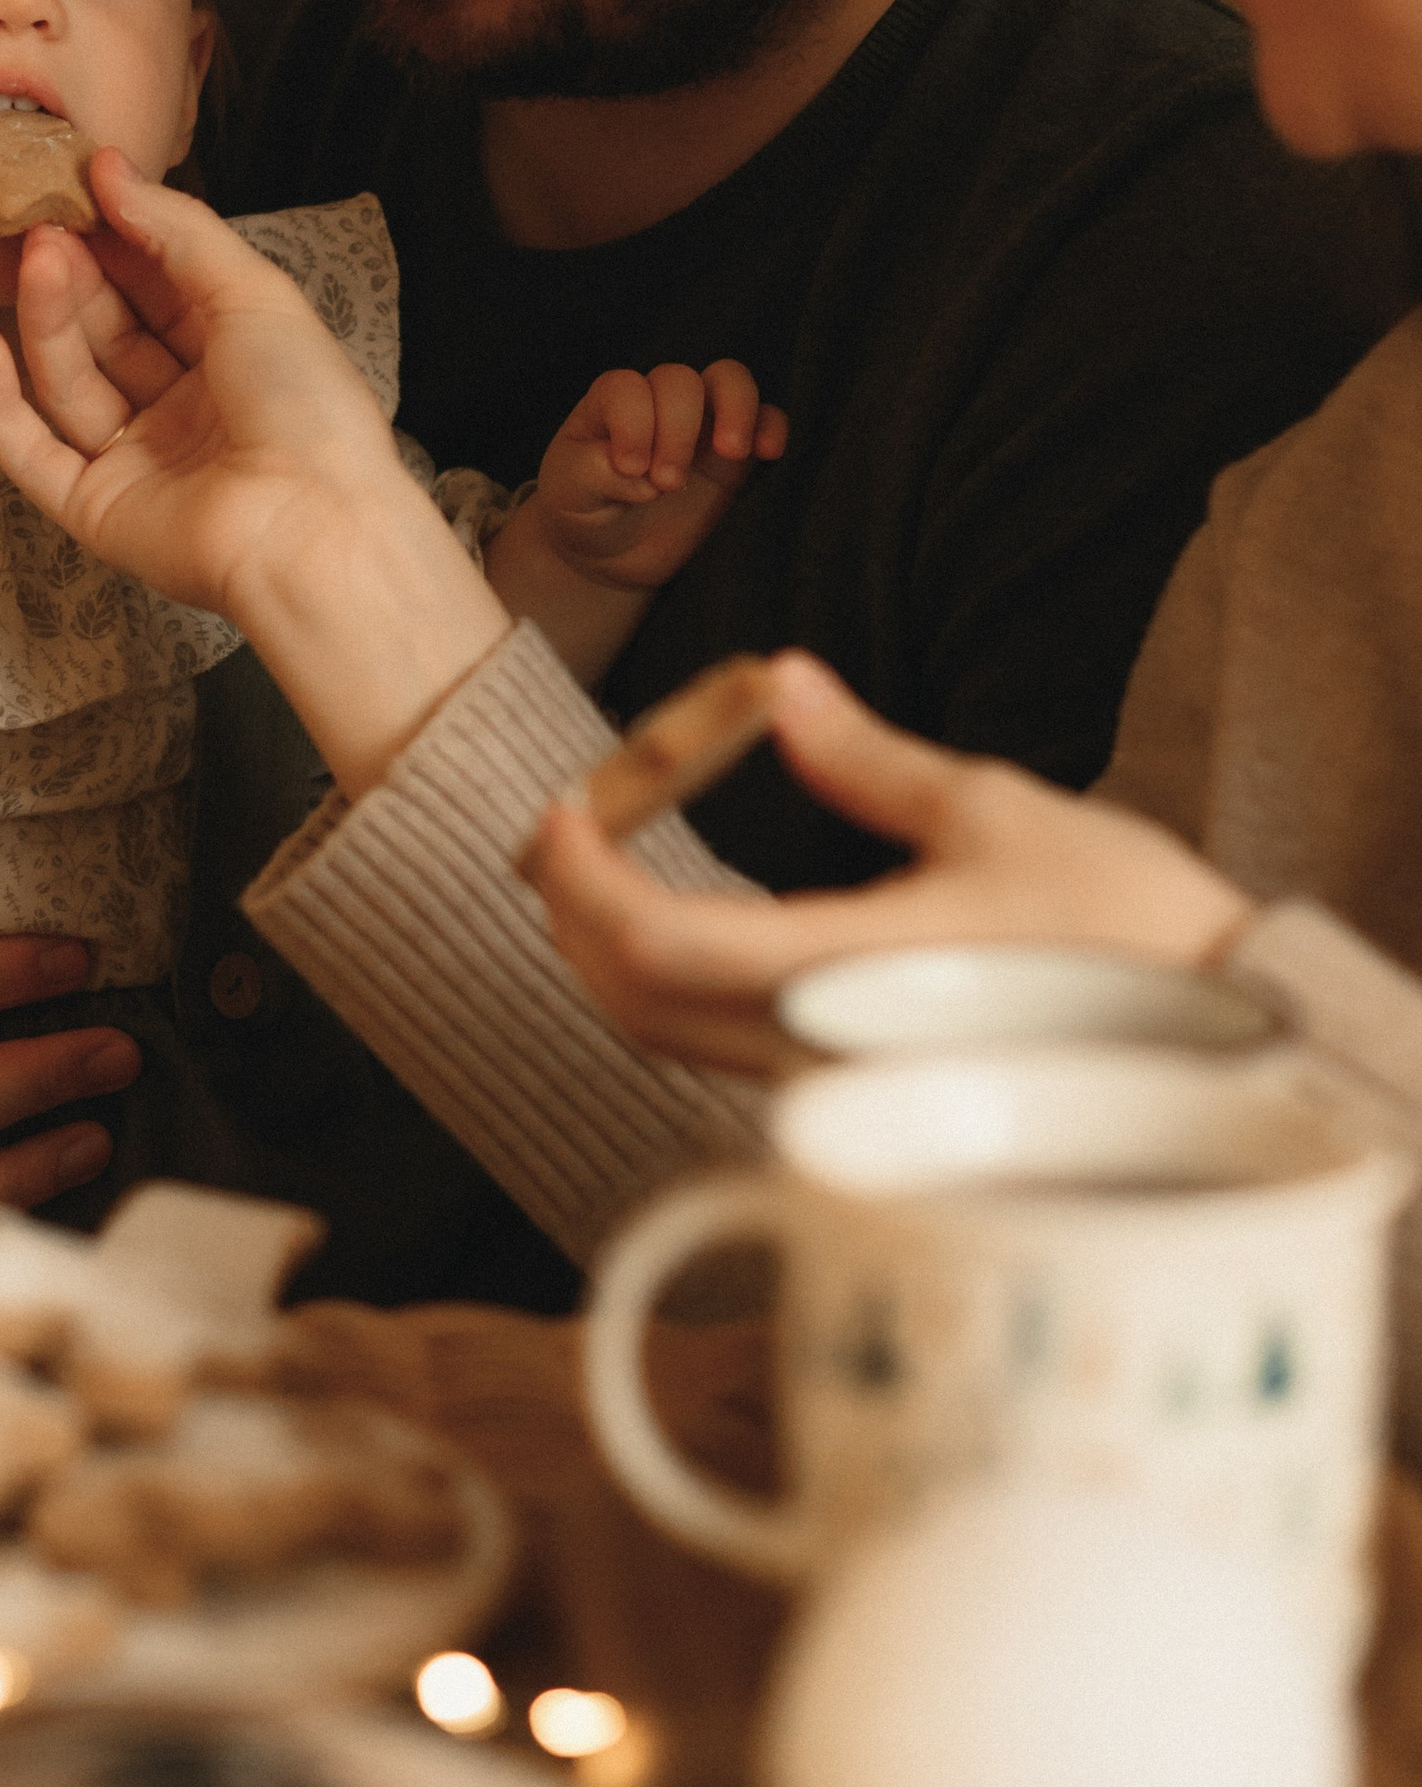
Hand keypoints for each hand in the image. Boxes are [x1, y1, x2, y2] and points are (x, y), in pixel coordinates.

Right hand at [0, 152, 417, 617]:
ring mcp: (135, 460)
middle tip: (44, 222)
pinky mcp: (95, 508)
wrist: (313, 528)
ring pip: (70, 381)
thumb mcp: (253, 292)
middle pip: (106, 331)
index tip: (75, 187)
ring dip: (47, 320)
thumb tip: (110, 167)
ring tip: (36, 259)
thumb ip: (177, 229)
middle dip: (76, 275)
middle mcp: (181, 408)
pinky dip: (0, 404)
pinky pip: (33, 453)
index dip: (116, 238)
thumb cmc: (306, 405)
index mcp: (231, 357)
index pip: (156, 287)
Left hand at [520, 648, 1253, 1072]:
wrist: (1227, 1039)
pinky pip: (728, 1057)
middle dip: (575, 916)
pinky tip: (683, 928)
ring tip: (601, 869)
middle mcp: (827, 1054)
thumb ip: (863, 757)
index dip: (583, 880)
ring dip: (616, 957)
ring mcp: (843, 1093)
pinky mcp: (864, 1104)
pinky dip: (676, 990)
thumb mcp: (990, 811)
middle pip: (639, 1005)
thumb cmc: (1125, 922)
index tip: (559, 809)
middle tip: (560, 832)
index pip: (658, 943)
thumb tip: (777, 682)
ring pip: (677, 1042)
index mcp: (849, 976)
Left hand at [533, 362, 786, 591]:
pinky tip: (768, 454)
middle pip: (679, 380)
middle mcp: (657, 402)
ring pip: (729, 379)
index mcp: (610, 404)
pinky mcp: (735, 453)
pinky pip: (767, 418)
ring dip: (735, 408)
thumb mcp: (567, 494)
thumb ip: (592, 474)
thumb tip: (644, 478)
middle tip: (667, 484)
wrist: (611, 551)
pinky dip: (773, 427)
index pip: (628, 388)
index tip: (630, 469)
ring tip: (730, 452)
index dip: (633, 423)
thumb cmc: (583, 510)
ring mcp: (700, 423)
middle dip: (677, 430)